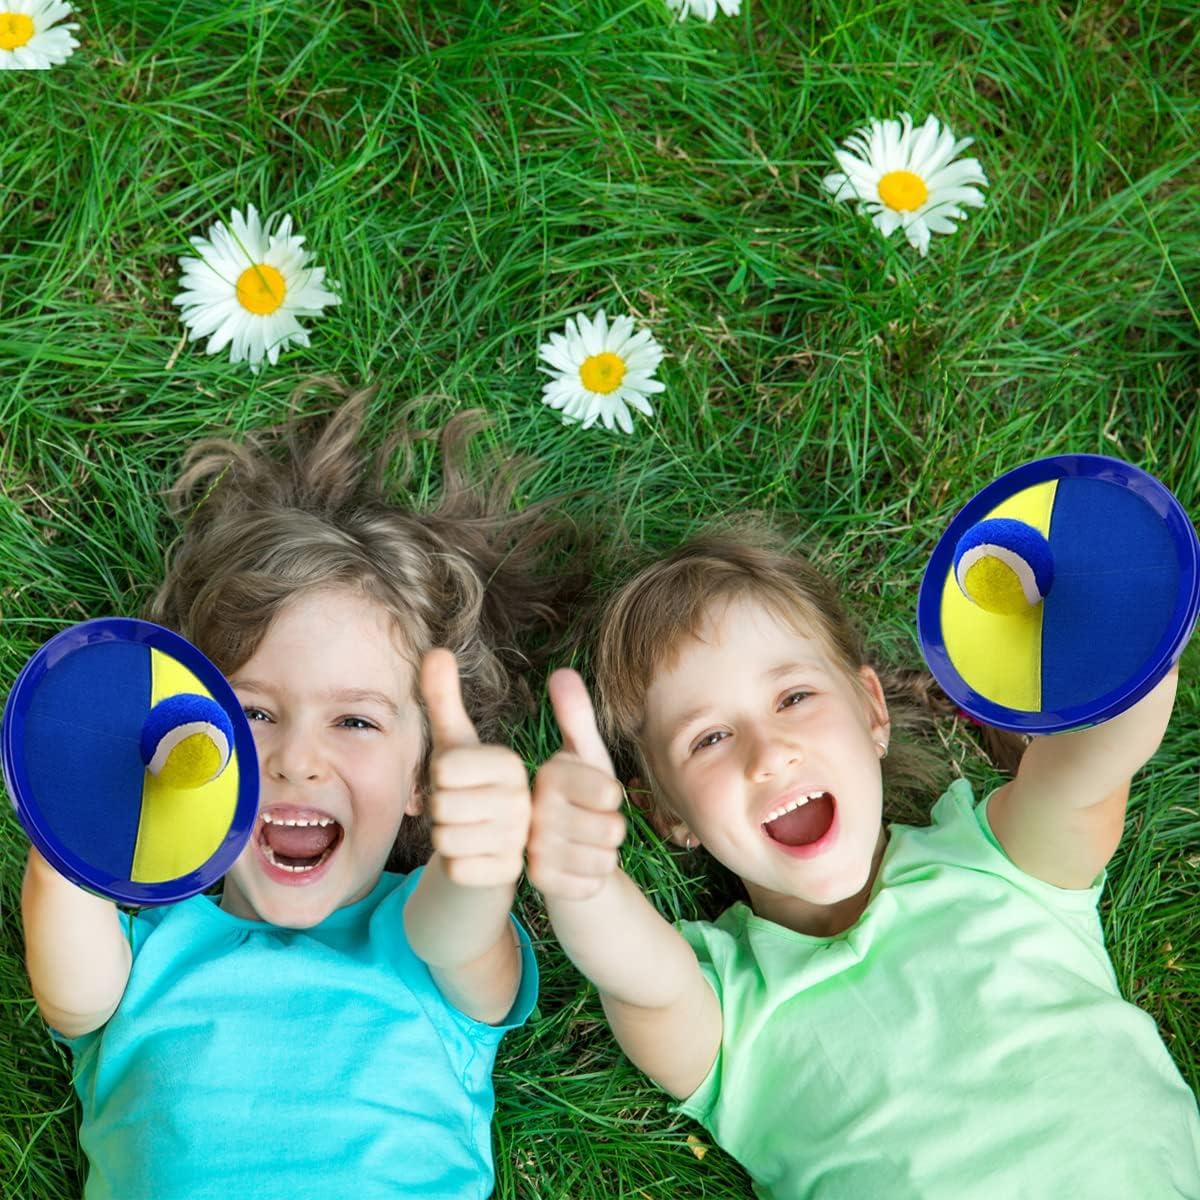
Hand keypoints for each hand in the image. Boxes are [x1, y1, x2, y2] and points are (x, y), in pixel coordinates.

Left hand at [419, 648, 530, 888]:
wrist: (498, 845)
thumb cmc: (471, 785)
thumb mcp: (457, 742)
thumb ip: (444, 697)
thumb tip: (436, 649)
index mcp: (510, 763)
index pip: (443, 770)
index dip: (438, 779)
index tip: (459, 781)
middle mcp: (523, 799)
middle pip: (440, 807)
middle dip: (438, 812)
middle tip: (460, 809)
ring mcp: (521, 839)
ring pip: (445, 841)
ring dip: (446, 840)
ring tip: (467, 832)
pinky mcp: (511, 874)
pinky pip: (456, 870)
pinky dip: (456, 867)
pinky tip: (474, 858)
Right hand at [528, 669, 626, 900]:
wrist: (553, 851)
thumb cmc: (576, 795)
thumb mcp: (582, 756)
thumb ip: (576, 717)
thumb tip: (561, 671)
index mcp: (546, 775)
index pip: (608, 792)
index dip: (612, 797)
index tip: (600, 794)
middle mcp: (531, 810)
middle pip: (612, 829)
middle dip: (613, 829)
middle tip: (593, 823)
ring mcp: (532, 846)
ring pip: (605, 858)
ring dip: (605, 854)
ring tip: (586, 844)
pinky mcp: (538, 879)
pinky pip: (592, 883)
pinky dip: (593, 878)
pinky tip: (578, 867)